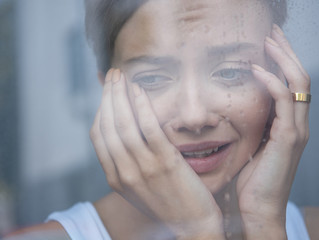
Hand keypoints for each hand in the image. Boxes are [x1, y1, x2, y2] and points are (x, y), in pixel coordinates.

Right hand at [90, 69, 223, 238]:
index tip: (106, 93)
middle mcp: (123, 173)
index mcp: (115, 179)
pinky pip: (149, 129)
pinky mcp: (165, 164)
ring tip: (122, 77)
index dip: (100, 110)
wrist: (192, 227)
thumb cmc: (169, 203)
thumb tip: (127, 136)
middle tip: (112, 75)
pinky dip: (142, 107)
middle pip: (108, 126)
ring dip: (120, 96)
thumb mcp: (140, 186)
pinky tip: (140, 90)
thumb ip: (129, 163)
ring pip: (124, 124)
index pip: (98, 137)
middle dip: (107, 97)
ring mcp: (143, 168)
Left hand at [235, 25, 309, 238]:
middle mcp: (297, 124)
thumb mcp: (252, 148)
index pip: (291, 84)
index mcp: (288, 126)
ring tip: (268, 40)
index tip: (268, 44)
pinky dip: (271, 81)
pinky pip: (283, 100)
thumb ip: (253, 128)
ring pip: (298, 83)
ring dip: (283, 58)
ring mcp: (296, 130)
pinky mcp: (288, 138)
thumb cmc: (251, 181)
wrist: (258, 210)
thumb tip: (239, 110)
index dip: (283, 62)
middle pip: (300, 77)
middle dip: (287, 52)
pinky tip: (256, 69)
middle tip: (272, 32)